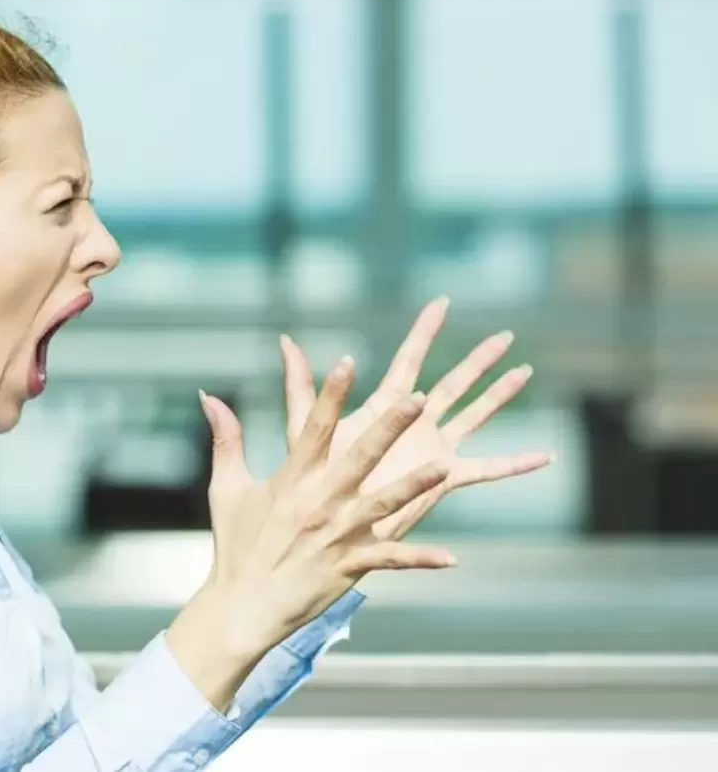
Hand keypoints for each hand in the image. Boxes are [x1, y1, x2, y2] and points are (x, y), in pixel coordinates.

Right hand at [181, 360, 454, 669]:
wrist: (242, 606)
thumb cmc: (235, 546)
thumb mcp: (226, 488)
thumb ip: (226, 438)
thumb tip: (208, 395)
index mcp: (292, 479)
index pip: (314, 427)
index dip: (331, 393)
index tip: (348, 361)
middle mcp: (318, 502)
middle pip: (359, 457)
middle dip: (389, 426)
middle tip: (417, 397)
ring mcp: (336, 535)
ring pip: (383, 504)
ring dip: (415, 485)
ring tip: (444, 466)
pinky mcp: (348, 567)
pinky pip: (389, 560)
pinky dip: (419, 560)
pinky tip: (450, 557)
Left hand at [280, 297, 552, 540]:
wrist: (321, 529)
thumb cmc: (308, 483)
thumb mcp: (304, 428)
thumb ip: (299, 385)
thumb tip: (285, 340)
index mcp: (382, 410)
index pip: (408, 360)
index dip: (423, 331)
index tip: (441, 302)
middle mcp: (412, 426)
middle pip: (452, 383)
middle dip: (478, 359)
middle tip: (505, 335)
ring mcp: (430, 451)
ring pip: (474, 415)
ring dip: (500, 395)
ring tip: (526, 371)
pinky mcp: (441, 480)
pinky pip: (485, 469)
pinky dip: (515, 464)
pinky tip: (545, 457)